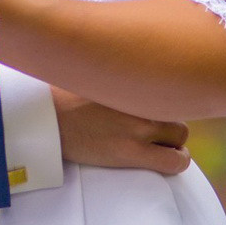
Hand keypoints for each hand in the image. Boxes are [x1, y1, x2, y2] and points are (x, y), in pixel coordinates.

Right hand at [50, 84, 190, 174]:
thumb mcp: (93, 71)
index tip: (157, 109)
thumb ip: (117, 71)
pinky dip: (175, 162)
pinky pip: (174, 162)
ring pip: (180, 137)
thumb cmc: (62, 94)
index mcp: (133, 78)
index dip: (164, 102)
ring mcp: (139, 127)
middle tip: (156, 131)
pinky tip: (165, 160)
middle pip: (177, 110)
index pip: (169, 86)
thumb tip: (124, 63)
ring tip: (157, 147)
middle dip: (170, 122)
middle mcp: (140, 100)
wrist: (45, 118)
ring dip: (171, 142)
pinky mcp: (132, 152)